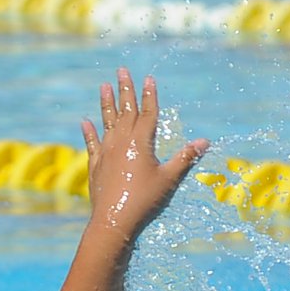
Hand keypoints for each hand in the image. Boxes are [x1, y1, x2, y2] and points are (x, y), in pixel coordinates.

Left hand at [79, 68, 209, 246]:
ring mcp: (106, 152)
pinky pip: (92, 143)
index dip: (150, 95)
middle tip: (122, 70)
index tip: (148, 78)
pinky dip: (89, 132)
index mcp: (141, 141)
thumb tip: (204, 142)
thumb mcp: (168, 179)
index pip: (148, 112)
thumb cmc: (144, 200)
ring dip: (106, 103)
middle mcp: (121, 141)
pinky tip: (85, 121)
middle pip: (125, 111)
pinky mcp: (95, 165)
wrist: (114, 220)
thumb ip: (185, 158)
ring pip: (106, 122)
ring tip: (104, 86)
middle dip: (125, 90)